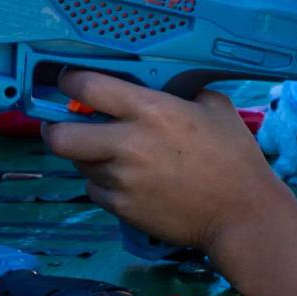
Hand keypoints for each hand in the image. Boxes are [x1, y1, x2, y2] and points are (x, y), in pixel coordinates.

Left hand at [41, 70, 296, 252]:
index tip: (69, 82)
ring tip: (111, 156)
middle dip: (55, 129)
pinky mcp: (121, 209)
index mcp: (150, 110)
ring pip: (79, 164)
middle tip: (64, 127)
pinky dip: (104, 185)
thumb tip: (164, 86)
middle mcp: (126, 144)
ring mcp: (121, 180)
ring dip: (88, 158)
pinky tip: (128, 182)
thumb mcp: (216, 107)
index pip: (86, 87)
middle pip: (60, 136)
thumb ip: (182, 92)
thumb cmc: (235, 158)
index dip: (69, 81)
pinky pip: (95, 191)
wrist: (242, 214)